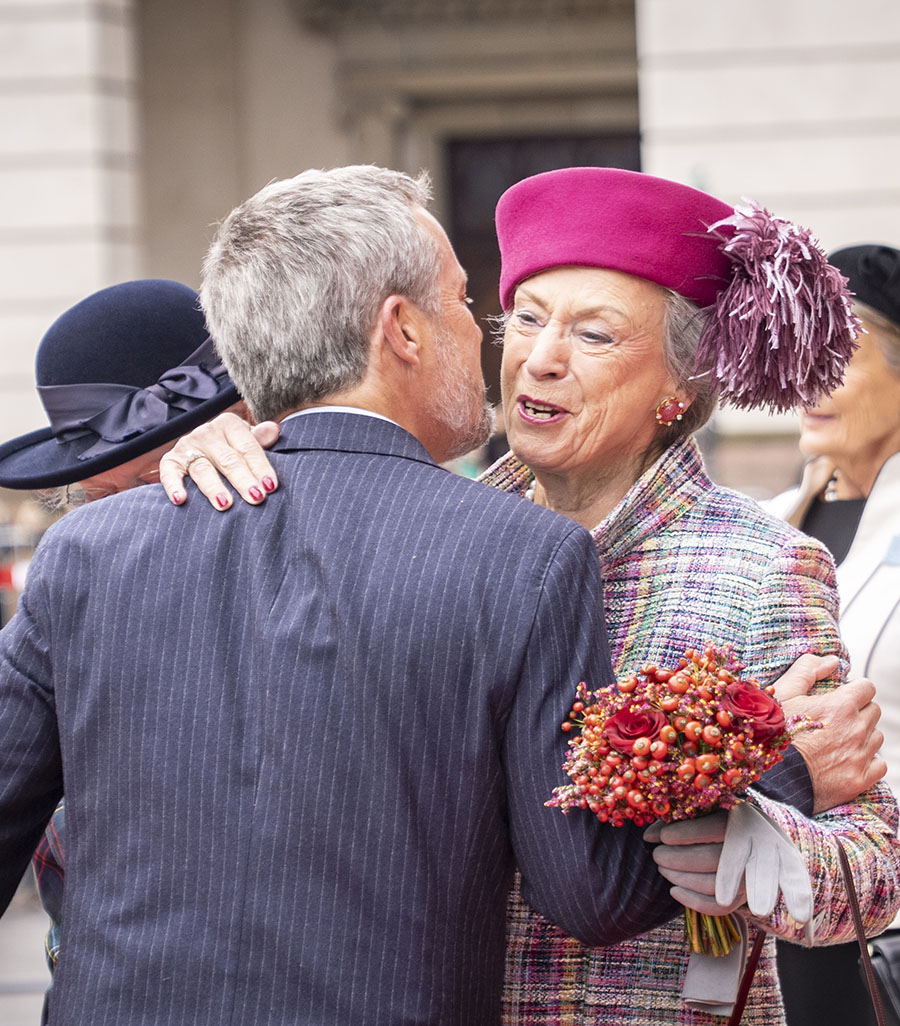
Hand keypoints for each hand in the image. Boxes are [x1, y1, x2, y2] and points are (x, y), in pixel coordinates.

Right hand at [159, 413, 280, 509]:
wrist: (204, 447)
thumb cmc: (234, 448)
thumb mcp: (248, 440)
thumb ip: (260, 439)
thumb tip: (274, 430)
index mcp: (229, 424)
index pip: (248, 447)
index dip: (261, 467)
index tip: (270, 486)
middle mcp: (207, 433)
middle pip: (228, 460)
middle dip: (243, 480)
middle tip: (256, 498)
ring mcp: (187, 446)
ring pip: (203, 469)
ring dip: (214, 487)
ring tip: (225, 504)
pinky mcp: (171, 460)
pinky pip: (169, 473)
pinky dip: (173, 486)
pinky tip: (180, 500)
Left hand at [646, 806, 812, 922]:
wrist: (758, 842)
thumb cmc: (720, 820)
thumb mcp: (707, 810)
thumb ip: (680, 817)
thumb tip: (648, 836)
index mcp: (744, 821)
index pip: (713, 828)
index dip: (684, 834)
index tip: (662, 837)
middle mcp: (753, 850)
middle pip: (711, 859)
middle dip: (677, 859)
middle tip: (657, 854)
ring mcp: (750, 878)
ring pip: (714, 885)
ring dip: (681, 878)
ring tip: (663, 868)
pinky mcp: (743, 897)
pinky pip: (719, 908)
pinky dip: (693, 902)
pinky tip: (674, 891)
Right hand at [774, 661, 884, 813]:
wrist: (772, 778)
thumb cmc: (773, 733)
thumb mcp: (783, 694)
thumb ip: (807, 670)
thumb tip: (831, 661)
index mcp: (840, 705)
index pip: (867, 688)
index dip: (854, 690)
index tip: (842, 697)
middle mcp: (856, 729)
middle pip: (873, 711)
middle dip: (859, 712)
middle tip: (836, 720)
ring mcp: (860, 755)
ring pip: (876, 737)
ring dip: (863, 736)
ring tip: (838, 741)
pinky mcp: (860, 779)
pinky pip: (879, 764)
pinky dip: (868, 761)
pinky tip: (848, 760)